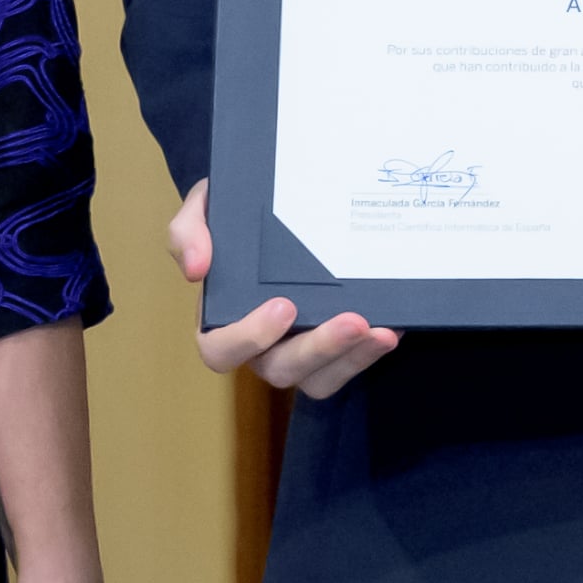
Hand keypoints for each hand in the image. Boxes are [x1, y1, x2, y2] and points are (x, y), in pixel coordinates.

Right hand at [171, 178, 402, 400]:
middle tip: (352, 321)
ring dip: (352, 359)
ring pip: (320, 379)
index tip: (284, 306)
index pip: (220, 350)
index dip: (249, 338)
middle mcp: (260, 346)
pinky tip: (394, 326)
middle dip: (318, 349)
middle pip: (280, 370)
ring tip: (380, 332)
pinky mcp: (335, 349)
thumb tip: (195, 268)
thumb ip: (188, 231)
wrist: (277, 204)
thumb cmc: (235, 217)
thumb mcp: (206, 208)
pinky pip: (351, 365)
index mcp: (222, 321)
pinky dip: (372, 351)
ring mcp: (299, 351)